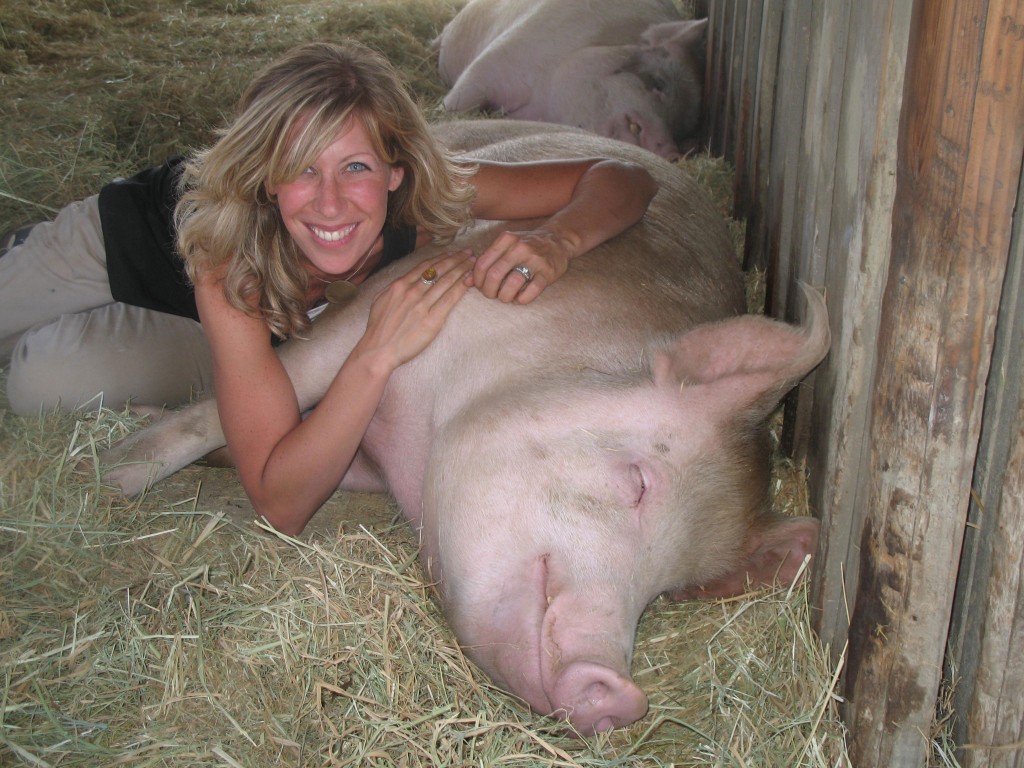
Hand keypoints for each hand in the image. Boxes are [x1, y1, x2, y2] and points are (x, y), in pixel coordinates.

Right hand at [354, 249, 474, 371]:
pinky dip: (461, 287)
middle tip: (469, 252)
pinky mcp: (432, 320)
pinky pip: (450, 299)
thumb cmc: (378, 329)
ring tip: (473, 262)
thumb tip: (405, 281)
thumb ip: (395, 289)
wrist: (378, 350)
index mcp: (399, 285)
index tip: (452, 253)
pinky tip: (470, 280)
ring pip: (446, 281)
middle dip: (456, 259)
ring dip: (462, 269)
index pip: (425, 266)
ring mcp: (422, 305)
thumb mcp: (380, 300)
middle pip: (439, 270)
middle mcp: (412, 292)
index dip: (441, 258)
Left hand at [472, 229, 572, 303]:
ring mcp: (535, 260)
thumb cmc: (526, 246)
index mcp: (506, 240)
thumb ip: (487, 261)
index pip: (482, 264)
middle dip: (489, 291)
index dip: (477, 280)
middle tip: (492, 295)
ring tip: (506, 297)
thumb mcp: (505, 247)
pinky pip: (531, 292)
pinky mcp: (548, 272)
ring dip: (505, 297)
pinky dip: (522, 300)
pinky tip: (520, 298)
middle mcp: (519, 247)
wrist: (558, 240)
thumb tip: (465, 281)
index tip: (481, 287)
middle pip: (494, 276)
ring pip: (511, 285)